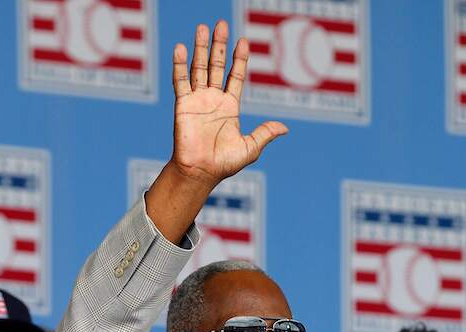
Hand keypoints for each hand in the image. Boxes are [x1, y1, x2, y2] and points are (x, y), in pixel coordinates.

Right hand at [171, 20, 286, 188]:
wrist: (200, 172)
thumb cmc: (224, 164)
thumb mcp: (250, 148)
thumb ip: (264, 134)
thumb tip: (285, 128)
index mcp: (230, 107)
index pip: (235, 76)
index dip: (239, 59)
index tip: (244, 41)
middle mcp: (213, 99)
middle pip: (216, 65)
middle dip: (219, 45)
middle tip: (221, 24)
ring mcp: (197, 100)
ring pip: (199, 68)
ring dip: (200, 48)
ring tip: (202, 27)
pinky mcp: (183, 105)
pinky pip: (181, 81)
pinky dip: (180, 65)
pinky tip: (182, 48)